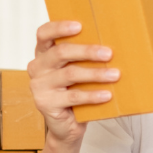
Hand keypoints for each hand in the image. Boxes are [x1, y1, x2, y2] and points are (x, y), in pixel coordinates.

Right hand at [27, 21, 119, 144]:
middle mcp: (37, 67)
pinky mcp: (45, 103)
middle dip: (87, 51)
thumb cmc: (75, 93)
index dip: (59, 28)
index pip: (44, 34)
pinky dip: (92, 95)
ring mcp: (39, 86)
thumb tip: (110, 46)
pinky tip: (107, 94)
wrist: (67, 126)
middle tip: (109, 53)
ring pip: (70, 74)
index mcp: (43, 54)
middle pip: (60, 53)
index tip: (79, 26)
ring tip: (115, 75)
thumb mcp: (77, 72)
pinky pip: (73, 96)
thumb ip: (83, 59)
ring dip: (95, 74)